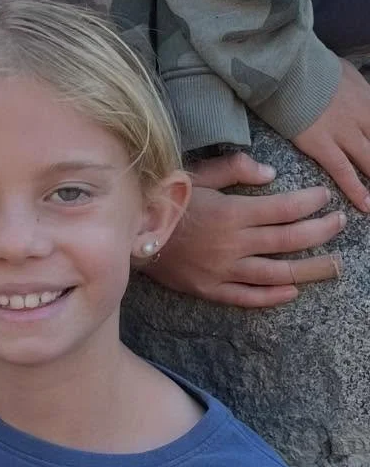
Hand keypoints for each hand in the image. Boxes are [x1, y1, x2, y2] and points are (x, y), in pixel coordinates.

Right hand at [147, 152, 343, 307]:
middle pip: (289, 240)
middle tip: (339, 224)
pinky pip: (246, 297)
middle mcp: (233, 244)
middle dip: (320, 231)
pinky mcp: (209, 289)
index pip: (284, 208)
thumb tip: (270, 174)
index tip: (325, 198)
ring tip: (333, 265)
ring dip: (309, 268)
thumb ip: (236, 169)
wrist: (126, 237)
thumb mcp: (197, 174)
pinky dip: (272, 296)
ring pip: (276, 272)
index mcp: (232, 213)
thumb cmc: (162, 201)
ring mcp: (222, 271)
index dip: (310, 203)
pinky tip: (292, 291)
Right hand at [291, 59, 369, 213]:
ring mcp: (344, 133)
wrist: (291, 72)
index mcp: (368, 100)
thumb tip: (359, 93)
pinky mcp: (323, 146)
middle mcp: (362, 117)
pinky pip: (343, 171)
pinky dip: (356, 189)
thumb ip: (358, 88)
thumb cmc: (314, 69)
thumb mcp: (347, 72)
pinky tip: (365, 205)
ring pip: (369, 160)